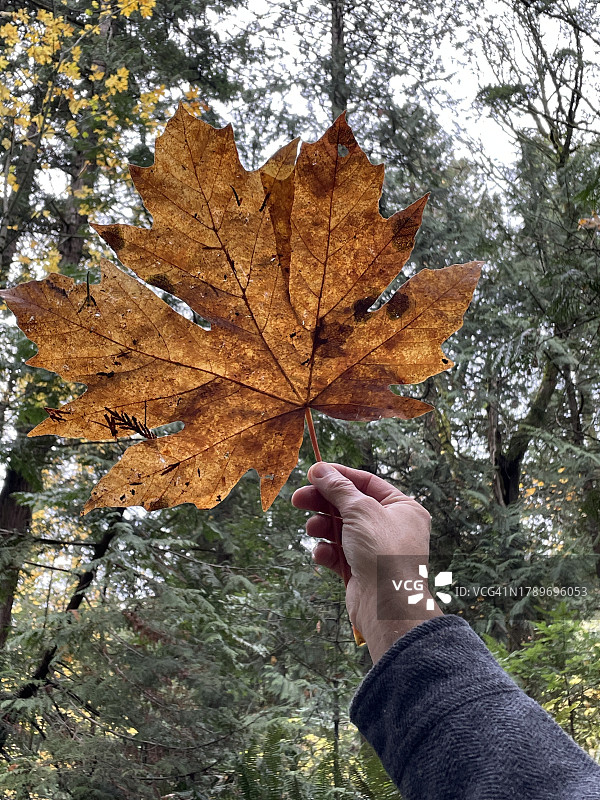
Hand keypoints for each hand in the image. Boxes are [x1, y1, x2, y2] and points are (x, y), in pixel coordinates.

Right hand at [292, 462, 441, 662]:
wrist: (387, 606)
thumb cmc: (383, 553)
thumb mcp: (360, 510)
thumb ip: (338, 488)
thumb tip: (320, 469)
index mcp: (402, 508)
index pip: (367, 483)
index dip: (339, 476)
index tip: (313, 473)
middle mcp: (391, 527)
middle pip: (349, 505)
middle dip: (323, 502)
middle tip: (298, 499)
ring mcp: (375, 550)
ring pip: (341, 529)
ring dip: (323, 527)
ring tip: (312, 528)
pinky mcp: (361, 570)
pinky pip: (338, 554)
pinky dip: (327, 552)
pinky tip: (321, 554)